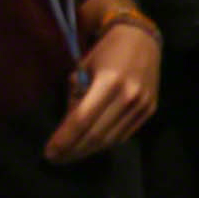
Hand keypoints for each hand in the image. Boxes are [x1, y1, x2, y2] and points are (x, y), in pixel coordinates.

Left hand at [45, 17, 159, 161]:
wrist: (141, 39)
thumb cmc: (105, 52)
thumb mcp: (82, 70)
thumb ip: (75, 99)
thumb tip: (67, 129)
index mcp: (109, 81)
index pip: (82, 120)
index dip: (64, 140)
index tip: (48, 152)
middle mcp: (129, 95)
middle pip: (96, 135)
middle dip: (72, 150)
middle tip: (56, 158)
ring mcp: (142, 104)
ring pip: (110, 140)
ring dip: (87, 151)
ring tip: (70, 154)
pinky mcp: (150, 109)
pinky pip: (123, 135)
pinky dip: (105, 143)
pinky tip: (90, 144)